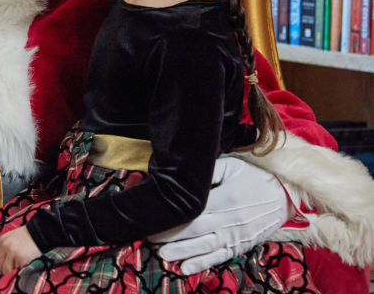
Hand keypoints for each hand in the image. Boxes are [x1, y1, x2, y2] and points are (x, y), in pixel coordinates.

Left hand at [0, 226, 41, 274]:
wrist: (41, 232)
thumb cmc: (29, 236)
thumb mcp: (13, 238)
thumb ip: (7, 249)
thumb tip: (4, 265)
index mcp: (3, 240)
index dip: (2, 267)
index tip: (6, 271)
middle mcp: (5, 246)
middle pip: (1, 266)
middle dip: (6, 272)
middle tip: (12, 274)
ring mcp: (13, 252)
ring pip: (8, 270)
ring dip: (13, 273)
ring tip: (19, 271)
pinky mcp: (21, 257)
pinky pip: (18, 270)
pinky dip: (21, 271)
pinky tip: (25, 268)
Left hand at [148, 156, 288, 274]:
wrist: (286, 196)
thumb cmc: (254, 178)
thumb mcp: (232, 166)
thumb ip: (208, 174)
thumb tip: (185, 178)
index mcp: (225, 199)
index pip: (192, 211)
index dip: (172, 217)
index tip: (153, 219)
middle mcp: (229, 220)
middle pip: (194, 231)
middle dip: (170, 236)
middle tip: (149, 239)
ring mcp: (235, 236)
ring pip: (204, 247)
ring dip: (182, 253)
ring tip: (162, 255)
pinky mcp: (240, 246)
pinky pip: (219, 258)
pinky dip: (202, 264)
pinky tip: (186, 268)